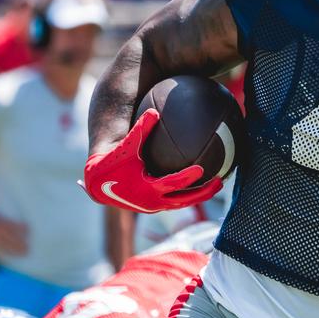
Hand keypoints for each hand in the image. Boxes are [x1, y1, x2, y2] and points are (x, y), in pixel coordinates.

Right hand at [83, 109, 222, 213]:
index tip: (202, 169)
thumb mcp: (126, 146)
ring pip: (182, 203)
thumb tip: (154, 111)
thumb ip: (140, 130)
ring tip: (217, 184)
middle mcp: (152, 202)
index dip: (187, 178)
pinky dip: (188, 193)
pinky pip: (176, 201)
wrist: (98, 184)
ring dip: (200, 196)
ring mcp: (154, 206)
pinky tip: (201, 182)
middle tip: (220, 182)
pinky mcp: (154, 205)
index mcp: (147, 189)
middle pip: (184, 200)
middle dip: (203, 193)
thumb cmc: (112, 162)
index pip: (172, 184)